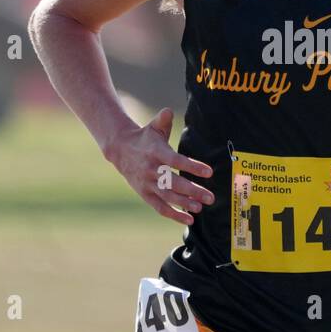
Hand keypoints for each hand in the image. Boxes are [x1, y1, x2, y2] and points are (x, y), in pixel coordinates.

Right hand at [105, 107, 213, 225]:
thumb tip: (168, 111)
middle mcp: (151, 169)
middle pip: (173, 183)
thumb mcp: (153, 127)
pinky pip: (160, 207)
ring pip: (167, 197)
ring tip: (201, 207)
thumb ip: (163, 119)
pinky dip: (174, 215)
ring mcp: (147, 183)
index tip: (209, 172)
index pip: (175, 161)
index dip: (192, 167)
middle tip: (210, 197)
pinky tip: (189, 220)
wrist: (120, 149)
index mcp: (155, 152)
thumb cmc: (145, 138)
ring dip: (185, 204)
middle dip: (193, 191)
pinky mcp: (145, 194)